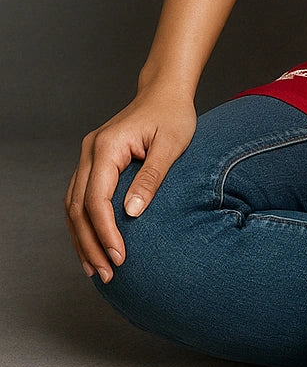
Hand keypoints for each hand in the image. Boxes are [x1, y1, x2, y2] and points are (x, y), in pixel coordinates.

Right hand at [64, 83, 197, 282]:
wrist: (165, 92)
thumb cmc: (173, 114)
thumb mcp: (171, 144)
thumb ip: (151, 177)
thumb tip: (131, 213)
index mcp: (107, 146)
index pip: (96, 198)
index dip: (105, 232)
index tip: (119, 258)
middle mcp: (90, 151)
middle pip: (78, 207)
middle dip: (90, 244)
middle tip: (106, 274)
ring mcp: (88, 157)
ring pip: (73, 206)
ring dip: (82, 239)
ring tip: (96, 270)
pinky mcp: (94, 163)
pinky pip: (79, 199)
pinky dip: (83, 225)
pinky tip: (92, 246)